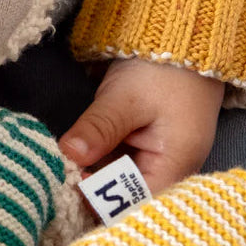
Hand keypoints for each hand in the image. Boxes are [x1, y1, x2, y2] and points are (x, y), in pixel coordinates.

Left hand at [59, 57, 223, 193]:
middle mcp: (172, 171)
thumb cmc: (161, 70)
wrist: (183, 41)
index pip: (139, 204)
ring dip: (94, 177)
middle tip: (61, 180)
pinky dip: (100, 163)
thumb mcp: (124, 98)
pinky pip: (120, 166)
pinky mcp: (147, 150)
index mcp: (176, 165)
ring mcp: (159, 161)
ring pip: (121, 182)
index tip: (73, 186)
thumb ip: (98, 128)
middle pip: (130, 197)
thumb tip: (69, 155)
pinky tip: (78, 159)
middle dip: (95, 192)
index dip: (105, 203)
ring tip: (64, 170)